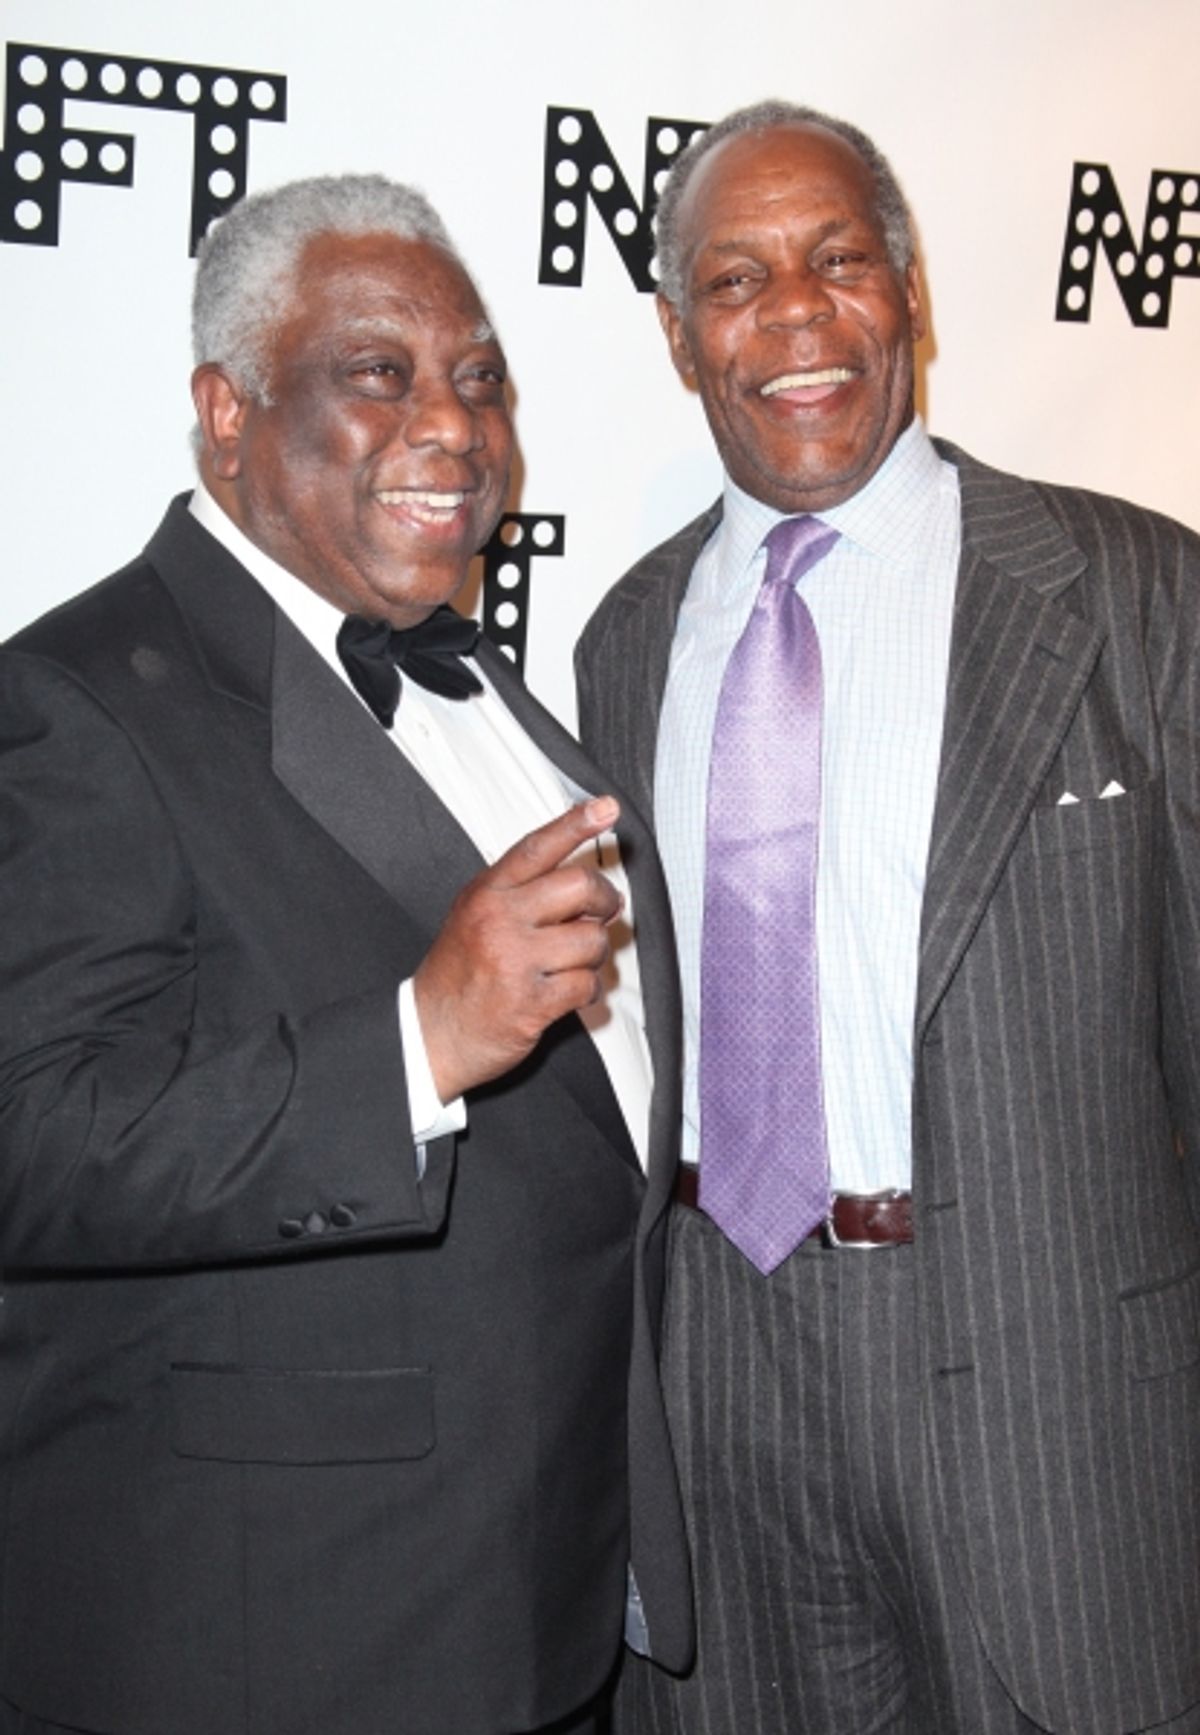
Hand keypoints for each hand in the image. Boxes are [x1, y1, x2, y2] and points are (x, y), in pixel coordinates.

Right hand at [413, 797, 622, 1100]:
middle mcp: (500, 920)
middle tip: (604, 911)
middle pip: (580, 887)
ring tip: (571, 963)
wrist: (430, 1033)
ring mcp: (515, 960)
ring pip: (591, 939)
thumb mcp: (472, 915)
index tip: (606, 808)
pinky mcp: (531, 1001)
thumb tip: (575, 877)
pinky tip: (568, 992)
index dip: (576, 823)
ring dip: (593, 955)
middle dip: (605, 901)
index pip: (538, 847)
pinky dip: (587, 991)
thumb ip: (517, 891)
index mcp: (487, 893)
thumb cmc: (456, 976)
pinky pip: (587, 984)